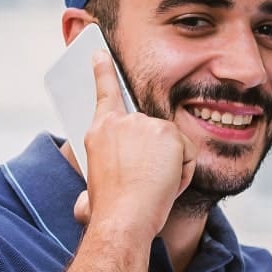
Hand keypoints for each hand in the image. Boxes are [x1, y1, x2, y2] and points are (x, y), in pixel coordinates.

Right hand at [72, 51, 194, 237]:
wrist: (123, 219)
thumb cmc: (108, 214)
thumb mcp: (91, 196)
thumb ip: (91, 190)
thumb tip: (84, 204)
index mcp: (98, 132)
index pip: (104, 93)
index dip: (103, 71)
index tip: (100, 53)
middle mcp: (120, 122)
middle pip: (153, 132)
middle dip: (157, 158)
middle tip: (143, 183)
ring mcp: (144, 124)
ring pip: (172, 145)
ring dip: (169, 168)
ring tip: (151, 186)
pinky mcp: (168, 133)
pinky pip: (187, 154)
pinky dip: (183, 173)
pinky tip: (165, 183)